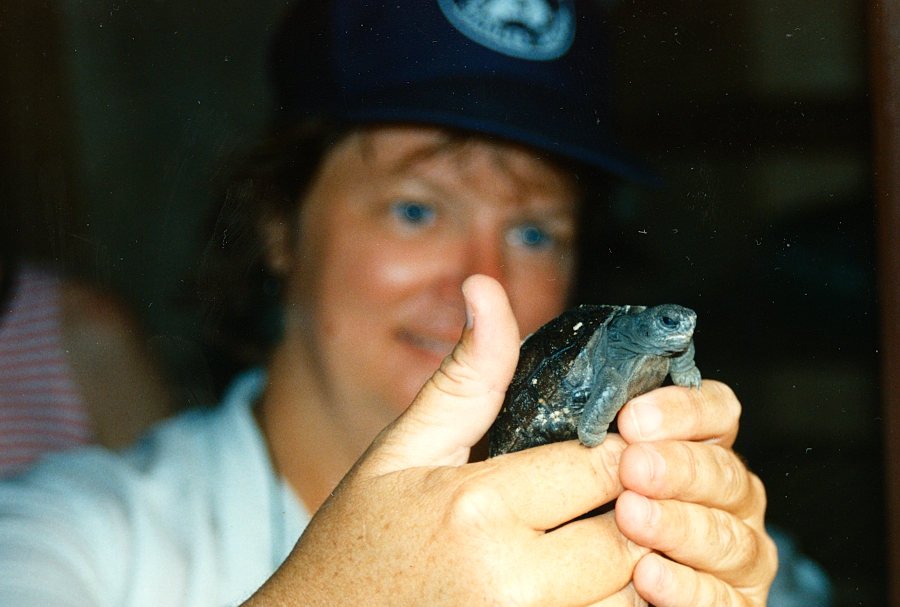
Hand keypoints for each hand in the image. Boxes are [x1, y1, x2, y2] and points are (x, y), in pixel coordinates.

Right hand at [244, 275, 644, 605]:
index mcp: (479, 505)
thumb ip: (464, 377)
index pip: (601, 463)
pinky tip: (580, 580)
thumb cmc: (358, 543)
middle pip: (631, 532)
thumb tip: (486, 289)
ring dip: (634, 566)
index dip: (621, 448)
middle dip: (635, 506)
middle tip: (616, 493)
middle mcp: (512, 578)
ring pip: (633, 593)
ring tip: (601, 537)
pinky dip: (611, 605)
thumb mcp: (402, 450)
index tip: (618, 442)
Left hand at [615, 382, 777, 605]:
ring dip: (677, 525)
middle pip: (724, 474)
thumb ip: (619, 445)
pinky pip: (720, 598)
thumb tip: (595, 416)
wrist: (611, 585)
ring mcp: (744, 556)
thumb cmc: (609, 519)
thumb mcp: (614, 472)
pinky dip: (684, 587)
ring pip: (726, 537)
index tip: (633, 418)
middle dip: (677, 468)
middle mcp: (737, 500)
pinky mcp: (738, 605)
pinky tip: (647, 575)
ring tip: (630, 516)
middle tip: (632, 466)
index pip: (718, 414)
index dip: (683, 411)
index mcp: (711, 452)